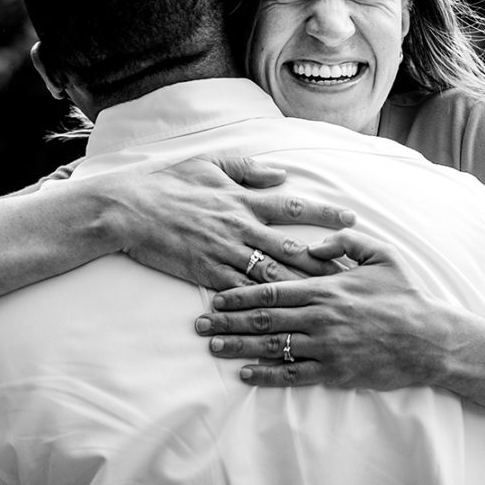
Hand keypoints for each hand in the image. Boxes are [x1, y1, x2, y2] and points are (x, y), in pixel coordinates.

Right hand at [120, 156, 356, 290]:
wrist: (131, 210)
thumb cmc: (169, 184)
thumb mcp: (211, 165)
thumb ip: (248, 171)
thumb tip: (282, 176)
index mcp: (244, 200)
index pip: (294, 208)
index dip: (325, 215)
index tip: (352, 221)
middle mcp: (241, 228)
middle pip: (292, 249)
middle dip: (325, 263)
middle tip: (353, 275)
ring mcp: (225, 253)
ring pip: (273, 276)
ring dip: (302, 288)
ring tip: (329, 301)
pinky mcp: (208, 274)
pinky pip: (241, 293)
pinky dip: (262, 306)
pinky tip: (282, 319)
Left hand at [194, 229, 454, 389]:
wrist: (429, 339)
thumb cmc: (404, 295)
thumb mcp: (381, 255)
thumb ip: (346, 242)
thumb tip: (315, 243)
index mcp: (327, 287)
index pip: (271, 290)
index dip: (239, 294)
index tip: (214, 296)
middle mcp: (320, 317)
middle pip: (263, 319)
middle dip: (227, 321)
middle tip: (199, 324)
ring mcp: (325, 346)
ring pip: (271, 346)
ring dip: (238, 347)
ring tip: (212, 347)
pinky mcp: (334, 371)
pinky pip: (292, 374)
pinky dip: (266, 374)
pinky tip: (245, 374)